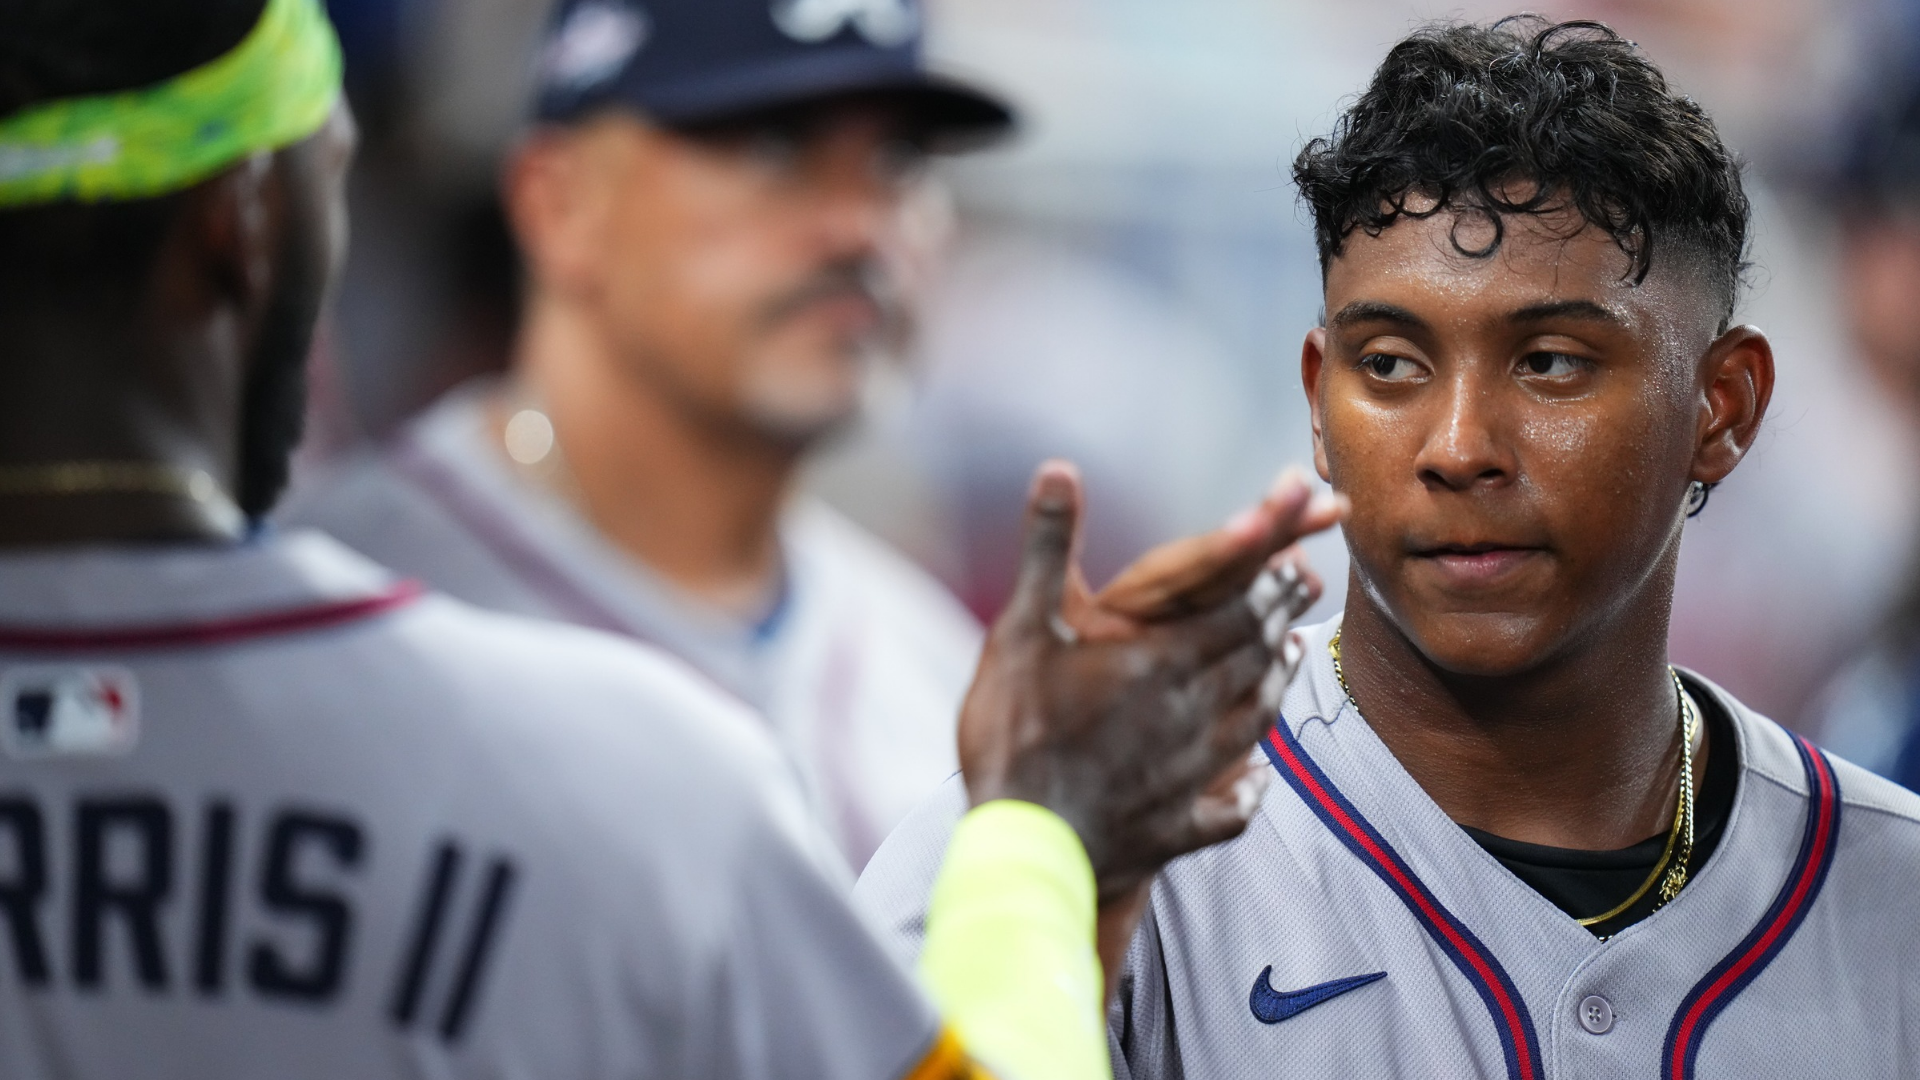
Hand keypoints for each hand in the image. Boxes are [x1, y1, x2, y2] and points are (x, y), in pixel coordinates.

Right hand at [958, 462, 1326, 902]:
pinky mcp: (1177, 828)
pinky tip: (1258, 780)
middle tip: (1300, 590)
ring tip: (1289, 657)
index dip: (1269, 581)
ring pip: (1255, 723)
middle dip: (1279, 618)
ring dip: (1276, 683)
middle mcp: (1192, 715)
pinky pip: (1230, 808)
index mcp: (1162, 662)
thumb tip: (1058, 469)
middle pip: (1254, 659)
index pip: (1237, 611)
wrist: (1024, 846)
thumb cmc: (1015, 732)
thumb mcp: (1020, 628)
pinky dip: (1250, 789)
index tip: (1295, 556)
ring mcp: (1191, 776)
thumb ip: (1046, 547)